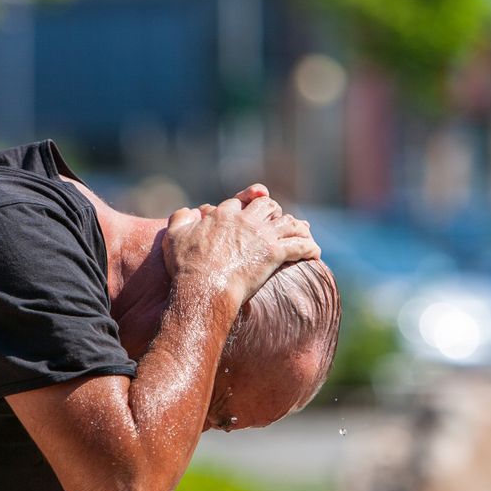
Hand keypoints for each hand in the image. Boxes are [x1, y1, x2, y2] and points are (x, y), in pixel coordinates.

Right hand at [162, 190, 319, 307]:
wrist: (203, 287)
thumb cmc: (186, 266)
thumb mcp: (174, 237)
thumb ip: (179, 219)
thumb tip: (188, 211)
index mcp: (223, 214)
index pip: (240, 202)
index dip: (248, 203)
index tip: (252, 206)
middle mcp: (245, 220)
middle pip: (267, 206)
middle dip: (274, 211)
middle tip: (280, 220)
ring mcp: (261, 236)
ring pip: (287, 223)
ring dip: (297, 227)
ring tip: (304, 233)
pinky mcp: (274, 254)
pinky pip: (299, 246)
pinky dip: (309, 248)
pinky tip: (315, 253)